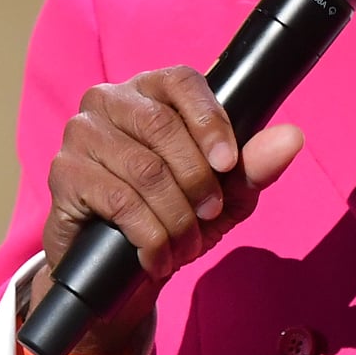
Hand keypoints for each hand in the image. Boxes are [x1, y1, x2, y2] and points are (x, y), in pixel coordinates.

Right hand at [29, 66, 304, 354]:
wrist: (121, 274)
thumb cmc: (173, 216)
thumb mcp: (223, 195)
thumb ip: (253, 166)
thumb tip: (292, 138)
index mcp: (151, 90)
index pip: (182, 81)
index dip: (210, 120)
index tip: (228, 163)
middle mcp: (110, 101)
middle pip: (162, 125)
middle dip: (197, 179)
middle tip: (210, 215)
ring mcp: (81, 135)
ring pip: (143, 168)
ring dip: (175, 216)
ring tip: (186, 244)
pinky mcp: (63, 175)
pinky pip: (117, 200)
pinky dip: (149, 235)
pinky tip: (156, 256)